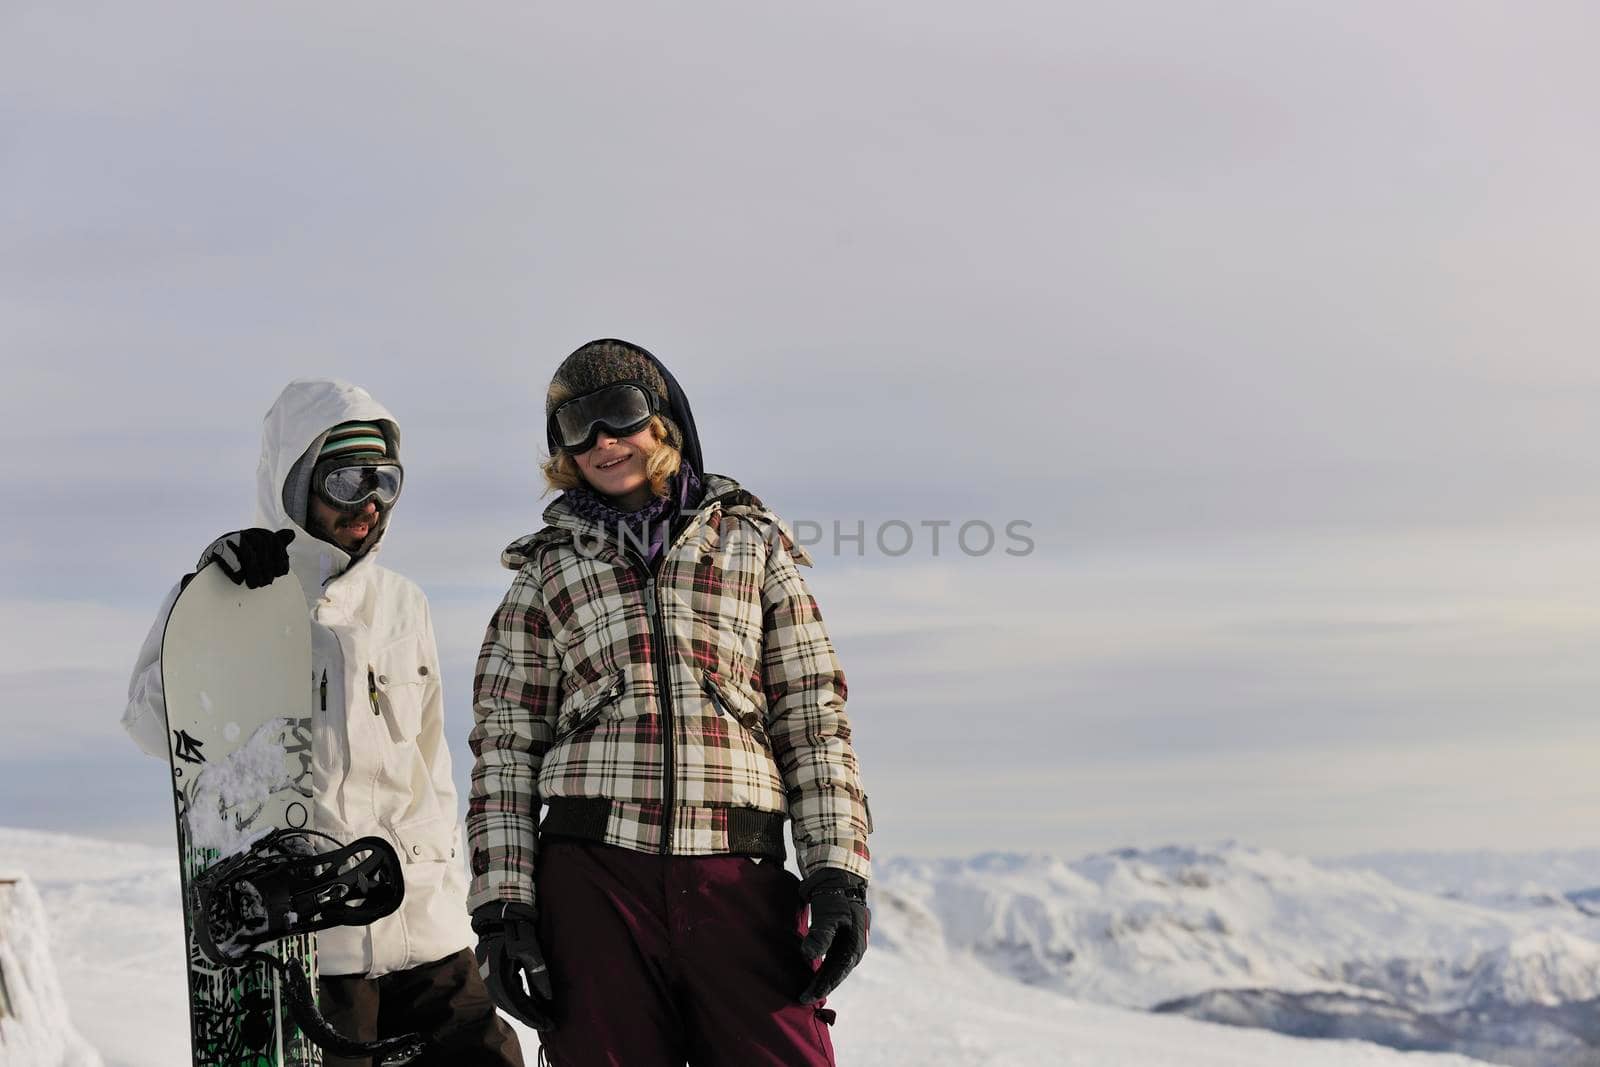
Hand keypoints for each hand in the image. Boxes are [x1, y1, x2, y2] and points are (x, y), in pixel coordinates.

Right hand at [193, 529, 294, 588]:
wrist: (213, 562)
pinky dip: (235, 570)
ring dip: (253, 571)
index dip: (280, 557)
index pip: (274, 540)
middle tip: (267, 583)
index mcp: (257, 533)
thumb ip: (276, 544)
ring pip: (247, 552)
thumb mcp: (261, 550)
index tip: (280, 573)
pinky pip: (228, 557)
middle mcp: (244, 533)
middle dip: (267, 566)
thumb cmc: (243, 558)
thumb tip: (291, 533)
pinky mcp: (216, 550)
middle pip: (262, 545)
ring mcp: (229, 540)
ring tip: (254, 585)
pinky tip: (239, 581)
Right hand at [471, 901, 555, 1030]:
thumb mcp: (528, 945)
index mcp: (497, 973)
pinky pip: (503, 991)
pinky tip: (528, 1001)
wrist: (497, 908)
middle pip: (509, 1005)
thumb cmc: (514, 924)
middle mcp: (489, 977)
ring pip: (505, 1000)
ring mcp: (488, 973)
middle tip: (547, 1024)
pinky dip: (515, 999)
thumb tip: (547, 996)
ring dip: (521, 1010)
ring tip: (540, 1015)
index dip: (532, 1015)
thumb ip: (537, 971)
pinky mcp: (491, 969)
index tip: (548, 1024)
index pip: (516, 1003)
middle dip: (528, 1016)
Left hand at [798, 868, 869, 1003]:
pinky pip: (835, 958)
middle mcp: (856, 948)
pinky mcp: (846, 937)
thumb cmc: (835, 896)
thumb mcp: (829, 915)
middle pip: (837, 973)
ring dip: (823, 978)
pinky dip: (825, 966)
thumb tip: (809, 956)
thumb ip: (820, 935)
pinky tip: (816, 969)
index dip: (821, 987)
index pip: (836, 973)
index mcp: (854, 946)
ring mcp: (852, 942)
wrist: (842, 876)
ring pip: (837, 966)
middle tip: (803, 998)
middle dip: (821, 986)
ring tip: (809, 988)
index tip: (806, 998)